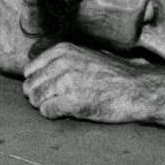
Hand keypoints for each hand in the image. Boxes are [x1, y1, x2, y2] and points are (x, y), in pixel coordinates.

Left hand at [23, 41, 142, 123]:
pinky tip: (65, 112)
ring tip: (58, 107)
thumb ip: (62, 59)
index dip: (35, 82)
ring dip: (44, 106)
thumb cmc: (112, 74)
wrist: (135, 88)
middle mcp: (62, 63)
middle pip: (30, 85)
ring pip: (36, 98)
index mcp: (62, 50)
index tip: (45, 89)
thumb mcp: (84, 55)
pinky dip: (53, 114)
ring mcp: (67, 81)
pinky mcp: (73, 101)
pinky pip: (48, 111)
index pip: (30, 69)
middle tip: (50, 102)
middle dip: (37, 96)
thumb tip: (39, 70)